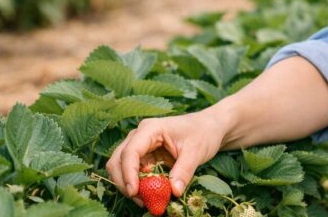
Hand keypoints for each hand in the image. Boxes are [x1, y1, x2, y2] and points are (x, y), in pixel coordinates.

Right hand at [106, 110, 226, 202]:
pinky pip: (134, 173)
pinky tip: (151, 195)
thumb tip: (174, 192)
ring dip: (130, 185)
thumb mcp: (196, 151)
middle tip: (141, 201)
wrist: (209, 127)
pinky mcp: (145, 156)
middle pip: (118, 160)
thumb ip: (184, 171)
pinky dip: (139, 185)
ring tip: (147, 201)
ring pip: (121, 168)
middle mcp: (140, 136)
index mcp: (150, 129)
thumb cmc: (203, 133)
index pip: (130, 152)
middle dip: (124, 182)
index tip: (134, 192)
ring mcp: (140, 146)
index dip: (128, 173)